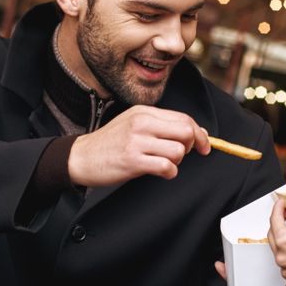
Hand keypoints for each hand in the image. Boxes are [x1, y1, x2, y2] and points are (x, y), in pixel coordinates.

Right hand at [67, 105, 209, 186]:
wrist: (81, 157)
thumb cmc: (111, 143)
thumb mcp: (135, 125)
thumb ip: (164, 126)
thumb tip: (198, 133)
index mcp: (144, 112)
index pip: (184, 118)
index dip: (199, 133)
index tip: (204, 145)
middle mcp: (142, 123)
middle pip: (186, 131)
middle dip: (191, 146)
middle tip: (181, 155)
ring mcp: (137, 141)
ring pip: (178, 150)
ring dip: (178, 161)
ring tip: (164, 163)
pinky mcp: (132, 160)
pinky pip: (166, 166)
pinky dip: (169, 172)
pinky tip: (160, 172)